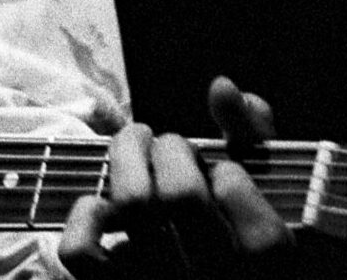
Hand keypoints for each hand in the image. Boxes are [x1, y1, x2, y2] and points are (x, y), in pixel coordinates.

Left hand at [57, 77, 291, 277]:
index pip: (245, 208)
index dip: (231, 177)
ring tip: (135, 142)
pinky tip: (100, 204)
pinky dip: (84, 216)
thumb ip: (253, 138)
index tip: (223, 173)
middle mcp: (210, 279)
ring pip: (133, 204)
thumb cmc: (236, 233)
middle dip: (172, 149)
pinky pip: (82, 251)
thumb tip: (221, 86)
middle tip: (170, 145)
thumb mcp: (263, 189)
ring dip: (127, 155)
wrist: (202, 279)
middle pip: (182, 194)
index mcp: (263, 264)